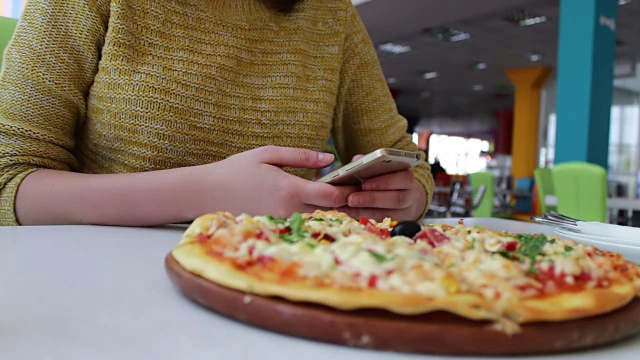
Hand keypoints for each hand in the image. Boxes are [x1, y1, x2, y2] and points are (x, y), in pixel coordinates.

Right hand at [193, 146, 357, 217]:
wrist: (206, 193)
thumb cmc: (236, 170)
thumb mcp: (268, 154)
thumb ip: (301, 156)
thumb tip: (330, 158)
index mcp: (289, 189)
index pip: (332, 196)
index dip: (350, 191)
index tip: (358, 183)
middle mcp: (289, 211)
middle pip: (332, 214)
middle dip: (349, 204)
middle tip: (360, 193)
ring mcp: (283, 224)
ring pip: (320, 222)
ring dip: (336, 213)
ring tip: (347, 201)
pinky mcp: (277, 230)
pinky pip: (305, 226)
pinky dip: (319, 219)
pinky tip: (325, 210)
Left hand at [336, 156, 426, 221]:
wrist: (401, 195)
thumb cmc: (385, 177)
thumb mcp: (379, 167)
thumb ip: (369, 163)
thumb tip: (356, 160)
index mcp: (407, 176)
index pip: (404, 178)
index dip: (385, 181)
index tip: (364, 184)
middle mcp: (410, 194)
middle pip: (397, 198)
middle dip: (372, 199)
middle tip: (351, 198)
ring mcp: (405, 211)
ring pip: (390, 213)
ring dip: (367, 210)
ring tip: (349, 206)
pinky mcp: (397, 222)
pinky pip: (382, 223)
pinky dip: (364, 217)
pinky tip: (350, 213)